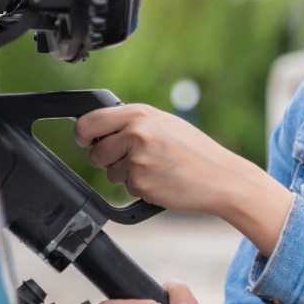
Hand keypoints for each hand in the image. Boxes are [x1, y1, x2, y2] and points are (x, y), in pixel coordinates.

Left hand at [75, 104, 241, 214]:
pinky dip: (141, 188)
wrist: (221, 178)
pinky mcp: (140, 182)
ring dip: (127, 176)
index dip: (82, 134)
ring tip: (156, 169)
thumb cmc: (196, 152)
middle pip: (95, 153)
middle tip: (130, 160)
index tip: (84, 140)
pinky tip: (162, 181)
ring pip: (110, 173)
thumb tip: (101, 129)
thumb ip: (134, 123)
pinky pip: (127, 189)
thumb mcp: (166, 125)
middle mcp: (135, 133)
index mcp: (140, 114)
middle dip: (107, 161)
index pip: (90, 121)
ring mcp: (137, 159)